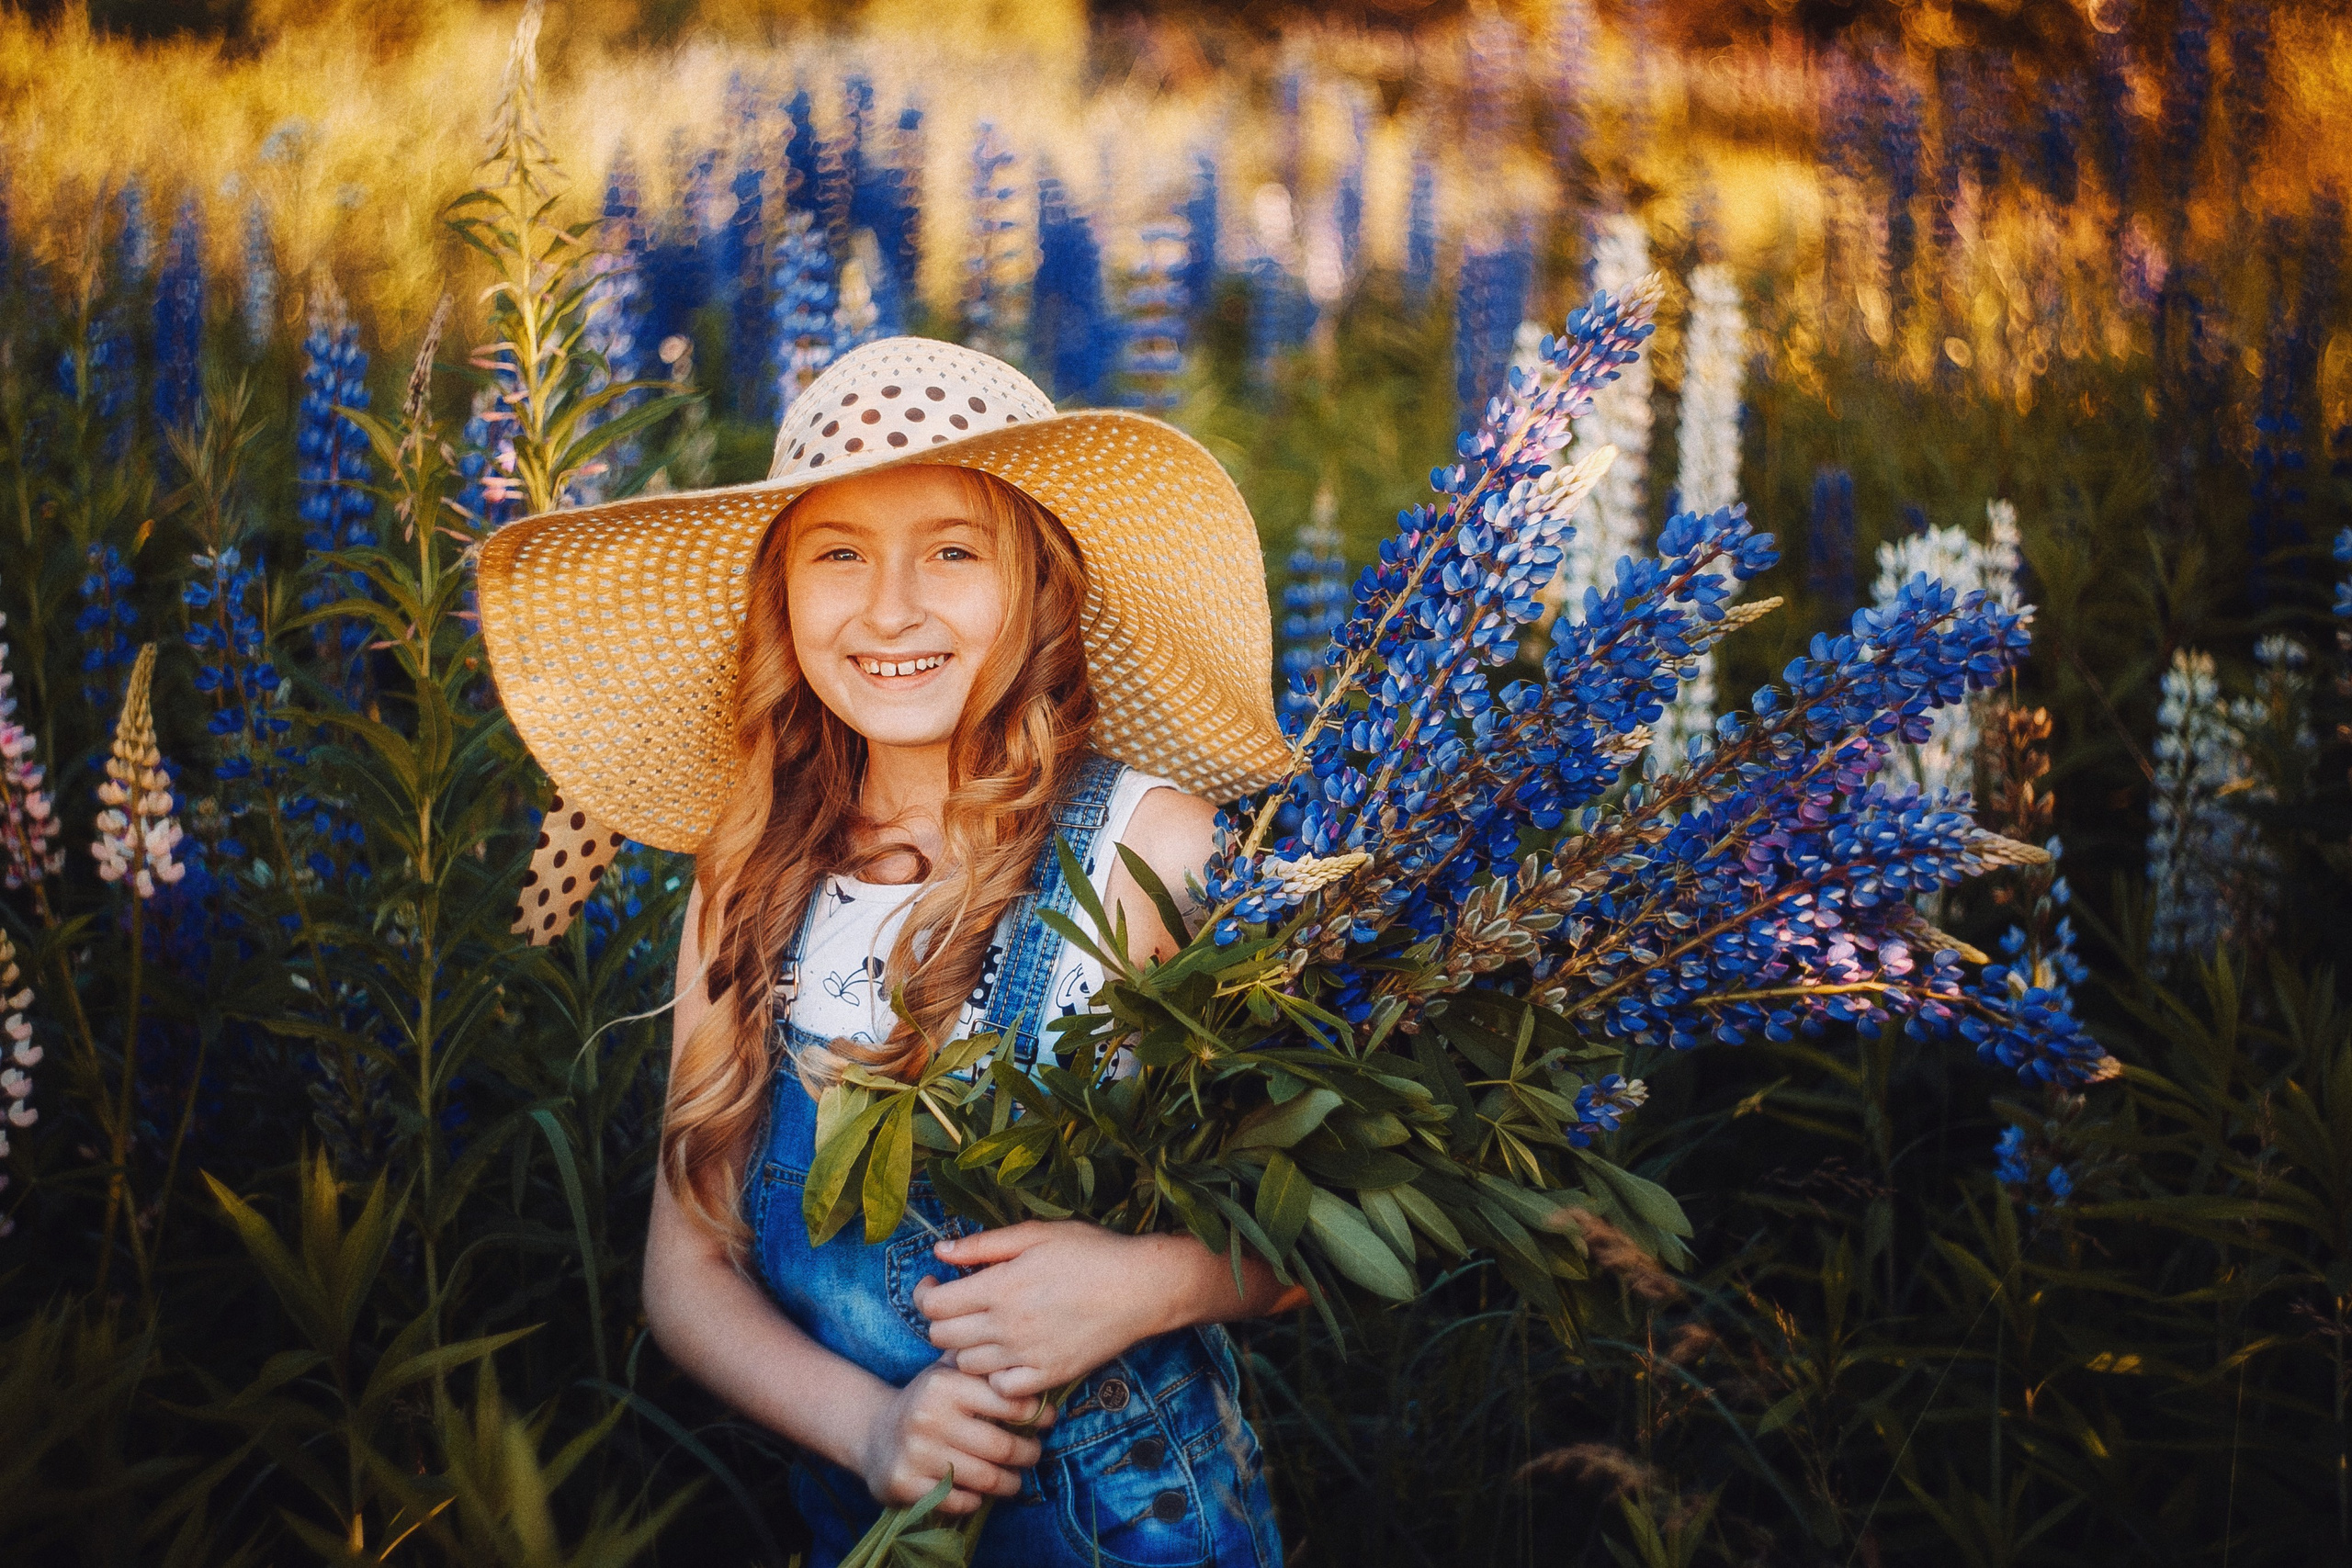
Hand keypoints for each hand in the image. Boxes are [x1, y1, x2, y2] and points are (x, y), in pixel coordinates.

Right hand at [856, 1358, 1054, 1515]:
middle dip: (1028, 1454)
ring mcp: (917, 1454)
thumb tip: (1026, 1348)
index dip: (1037, 1414)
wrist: (873, 1435)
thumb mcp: (945, 1371)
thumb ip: (979, 1358)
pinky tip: (981, 1494)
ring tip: (1017, 1479)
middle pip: (1001, 1447)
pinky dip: (976, 1501)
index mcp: (944, 1385)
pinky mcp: (907, 1485)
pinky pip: (958, 1501)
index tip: (1049, 1419)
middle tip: (1035, 1454)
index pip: (1008, 1402)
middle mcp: (930, 1418)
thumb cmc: (926, 1401)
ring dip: (1010, 1483)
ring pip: (985, 1478)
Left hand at [915, 1221, 1230, 1398]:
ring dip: (966, 1348)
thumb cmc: (1091, 1252)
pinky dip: (996, 1376)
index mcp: (1000, 1287)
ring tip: (983, 1328)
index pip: (933, 1306)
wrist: (1142, 1288)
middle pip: (942, 1338)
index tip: (934, 1284)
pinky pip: (1002, 1389)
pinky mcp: (1049, 1376)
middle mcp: (1007, 1326)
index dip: (924, 1294)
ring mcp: (1027, 1356)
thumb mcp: (1036, 1233)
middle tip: (958, 1305)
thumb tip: (939, 1251)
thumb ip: (983, 1245)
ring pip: (967, 1366)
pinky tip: (1009, 1355)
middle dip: (940, 1320)